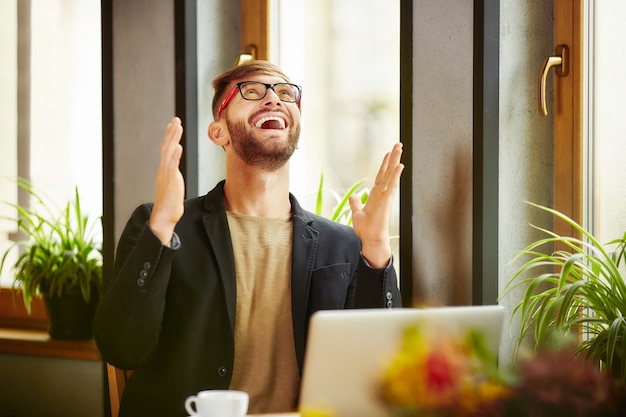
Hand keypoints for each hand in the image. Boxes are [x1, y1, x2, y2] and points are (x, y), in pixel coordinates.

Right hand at [149, 117, 184, 244]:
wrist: (163, 217)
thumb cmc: (169, 205)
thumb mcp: (173, 188)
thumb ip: (174, 180)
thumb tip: (175, 177)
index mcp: (165, 171)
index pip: (167, 150)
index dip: (170, 137)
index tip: (173, 125)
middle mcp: (163, 170)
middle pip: (167, 147)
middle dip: (171, 132)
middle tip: (175, 119)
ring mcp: (166, 174)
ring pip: (168, 152)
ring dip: (173, 138)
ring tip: (177, 126)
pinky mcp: (170, 181)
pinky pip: (172, 166)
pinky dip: (174, 155)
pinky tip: (178, 146)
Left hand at [349, 143, 403, 267]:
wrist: (370, 239)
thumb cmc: (366, 230)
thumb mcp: (357, 213)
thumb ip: (356, 203)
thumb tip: (354, 196)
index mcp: (376, 195)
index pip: (381, 176)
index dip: (384, 164)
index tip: (388, 153)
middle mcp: (382, 194)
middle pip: (388, 172)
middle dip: (393, 158)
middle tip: (398, 145)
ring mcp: (386, 196)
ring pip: (391, 175)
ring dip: (395, 161)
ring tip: (399, 148)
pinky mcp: (387, 201)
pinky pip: (392, 185)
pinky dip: (396, 175)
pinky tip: (399, 165)